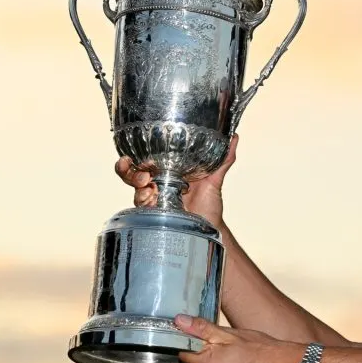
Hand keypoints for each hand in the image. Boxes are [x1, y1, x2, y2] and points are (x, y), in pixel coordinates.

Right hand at [115, 134, 238, 227]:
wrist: (210, 227)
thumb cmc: (210, 203)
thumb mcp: (215, 179)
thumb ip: (223, 159)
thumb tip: (234, 136)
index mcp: (167, 170)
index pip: (145, 158)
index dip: (134, 154)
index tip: (130, 152)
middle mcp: (157, 183)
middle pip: (131, 172)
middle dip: (127, 169)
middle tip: (140, 171)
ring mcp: (154, 198)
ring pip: (134, 189)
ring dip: (136, 185)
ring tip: (147, 185)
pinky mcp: (154, 214)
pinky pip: (142, 207)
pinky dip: (144, 201)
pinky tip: (152, 199)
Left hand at [174, 313, 299, 362]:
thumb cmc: (260, 349)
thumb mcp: (230, 334)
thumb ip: (202, 329)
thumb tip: (180, 322)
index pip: (182, 352)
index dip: (187, 339)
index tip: (196, 330)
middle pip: (193, 360)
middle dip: (201, 348)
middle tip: (219, 337)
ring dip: (211, 356)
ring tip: (230, 347)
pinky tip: (234, 356)